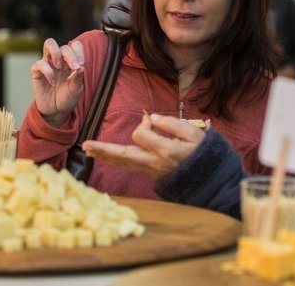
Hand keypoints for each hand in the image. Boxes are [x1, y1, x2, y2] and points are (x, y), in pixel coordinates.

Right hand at [31, 38, 84, 124]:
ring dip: (57, 53)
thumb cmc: (67, 98)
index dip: (79, 52)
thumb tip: (81, 67)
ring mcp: (48, 64)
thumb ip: (78, 78)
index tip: (81, 65)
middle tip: (74, 67)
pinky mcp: (37, 72)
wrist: (56, 111)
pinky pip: (40, 63)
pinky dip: (48, 72)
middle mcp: (59, 60)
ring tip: (59, 66)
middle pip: (64, 46)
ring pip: (49, 43)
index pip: (75, 46)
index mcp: (71, 61)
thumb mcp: (76, 89)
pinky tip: (52, 82)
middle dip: (71, 55)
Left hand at [82, 112, 205, 177]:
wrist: (208, 177)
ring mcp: (150, 170)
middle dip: (105, 149)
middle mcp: (154, 163)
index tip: (152, 120)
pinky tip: (105, 155)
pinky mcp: (149, 172)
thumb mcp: (193, 133)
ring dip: (105, 154)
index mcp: (165, 151)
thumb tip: (151, 117)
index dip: (144, 124)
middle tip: (86, 145)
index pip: (142, 134)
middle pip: (124, 155)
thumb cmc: (202, 152)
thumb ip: (171, 124)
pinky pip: (128, 166)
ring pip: (123, 163)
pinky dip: (115, 159)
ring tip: (88, 148)